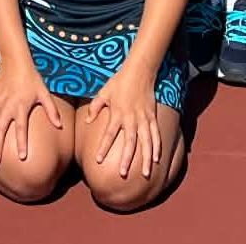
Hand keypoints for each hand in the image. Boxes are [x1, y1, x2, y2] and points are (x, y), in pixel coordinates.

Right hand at [0, 60, 62, 164]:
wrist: (14, 62)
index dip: (22, 143)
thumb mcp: (44, 93)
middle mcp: (7, 105)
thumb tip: (60, 126)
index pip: (21, 128)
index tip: (22, 157)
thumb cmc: (31, 79)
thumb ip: (51, 110)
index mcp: (21, 106)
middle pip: (0, 129)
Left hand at [86, 62, 158, 179]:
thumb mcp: (103, 92)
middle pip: (129, 143)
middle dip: (126, 159)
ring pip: (146, 143)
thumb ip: (95, 107)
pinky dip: (157, 147)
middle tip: (123, 174)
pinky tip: (157, 159)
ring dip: (146, 159)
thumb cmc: (119, 82)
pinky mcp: (152, 117)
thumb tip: (88, 121)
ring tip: (145, 174)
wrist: (139, 72)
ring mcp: (144, 119)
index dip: (103, 147)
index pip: (109, 134)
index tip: (98, 160)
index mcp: (117, 113)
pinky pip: (156, 135)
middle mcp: (131, 119)